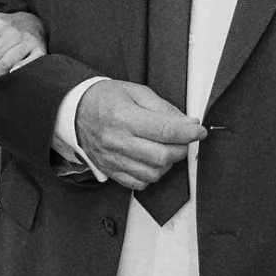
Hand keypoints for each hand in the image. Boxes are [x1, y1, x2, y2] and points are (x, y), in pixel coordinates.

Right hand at [72, 80, 205, 190]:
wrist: (76, 110)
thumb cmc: (105, 99)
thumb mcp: (136, 92)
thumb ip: (164, 109)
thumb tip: (188, 123)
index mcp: (123, 117)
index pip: (165, 131)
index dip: (189, 133)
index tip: (199, 131)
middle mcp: (116, 141)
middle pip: (162, 156)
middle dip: (181, 148)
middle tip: (183, 139)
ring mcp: (112, 159)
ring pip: (153, 173)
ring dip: (168, 163)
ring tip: (166, 149)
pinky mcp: (110, 171)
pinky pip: (139, 183)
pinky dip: (152, 175)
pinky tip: (151, 161)